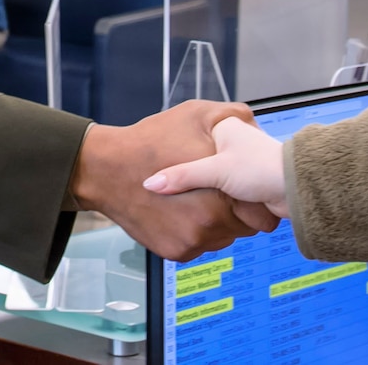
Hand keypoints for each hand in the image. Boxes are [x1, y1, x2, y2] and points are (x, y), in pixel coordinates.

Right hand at [71, 100, 280, 260]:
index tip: (243, 186)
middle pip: (244, 227)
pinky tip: (181, 210)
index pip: (262, 211)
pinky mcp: (177, 252)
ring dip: (217, 222)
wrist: (105, 169)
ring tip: (196, 197)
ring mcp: (193, 241)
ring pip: (223, 238)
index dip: (254, 196)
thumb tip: (256, 125)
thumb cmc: (150, 140)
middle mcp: (210, 222)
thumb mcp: (196, 115)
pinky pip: (201, 246)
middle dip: (236, 209)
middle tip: (215, 188)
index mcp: (222, 190)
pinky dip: (196, 232)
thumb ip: (233, 117)